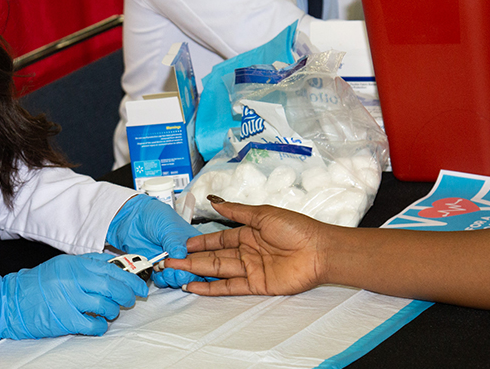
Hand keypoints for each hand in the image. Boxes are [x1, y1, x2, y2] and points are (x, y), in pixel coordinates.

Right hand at [0, 253, 147, 339]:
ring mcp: (70, 300)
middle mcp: (74, 280)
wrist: (13, 300)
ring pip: (107, 307)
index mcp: (76, 264)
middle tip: (130, 300)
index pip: (113, 269)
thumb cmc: (39, 283)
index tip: (140, 286)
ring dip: (112, 311)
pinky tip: (96, 323)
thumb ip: (89, 263)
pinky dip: (100, 326)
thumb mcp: (64, 264)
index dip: (132, 279)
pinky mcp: (66, 320)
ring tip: (107, 311)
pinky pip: (94, 325)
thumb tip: (117, 265)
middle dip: (127, 296)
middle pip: (114, 288)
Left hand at [106, 194, 202, 287]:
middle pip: (193, 273)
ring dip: (173, 279)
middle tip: (176, 272)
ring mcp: (171, 263)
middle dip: (186, 275)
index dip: (200, 267)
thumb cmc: (154, 216)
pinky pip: (163, 280)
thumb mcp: (169, 227)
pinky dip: (161, 280)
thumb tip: (182, 259)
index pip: (205, 260)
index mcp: (195, 243)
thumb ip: (175, 244)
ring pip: (178, 279)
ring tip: (166, 273)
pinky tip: (158, 275)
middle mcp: (185, 255)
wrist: (131, 218)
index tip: (191, 267)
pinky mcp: (157, 268)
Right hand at [164, 196, 327, 295]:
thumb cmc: (296, 228)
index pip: (217, 239)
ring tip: (175, 273)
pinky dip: (212, 288)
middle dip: (191, 258)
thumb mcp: (263, 214)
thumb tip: (215, 202)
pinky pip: (230, 287)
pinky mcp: (257, 285)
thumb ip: (237, 211)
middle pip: (213, 256)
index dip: (199, 242)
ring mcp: (250, 269)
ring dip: (196, 272)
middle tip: (169, 261)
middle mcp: (246, 252)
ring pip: (217, 271)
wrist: (320, 251)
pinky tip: (195, 287)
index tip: (180, 245)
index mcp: (247, 233)